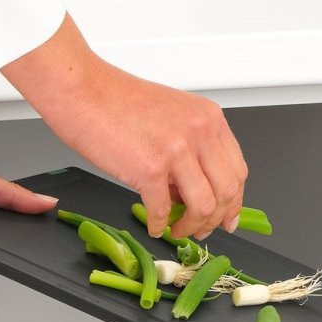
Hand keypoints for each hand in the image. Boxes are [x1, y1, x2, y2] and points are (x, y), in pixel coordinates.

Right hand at [3, 16, 247, 241]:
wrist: (83, 90)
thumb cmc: (117, 102)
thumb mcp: (172, 117)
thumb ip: (192, 149)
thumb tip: (193, 190)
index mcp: (209, 118)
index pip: (237, 170)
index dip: (233, 202)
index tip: (226, 218)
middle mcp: (199, 132)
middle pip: (227, 192)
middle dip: (215, 220)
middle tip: (200, 230)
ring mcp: (177, 151)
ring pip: (204, 207)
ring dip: (191, 227)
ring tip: (176, 230)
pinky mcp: (151, 169)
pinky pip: (164, 211)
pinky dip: (159, 225)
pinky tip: (153, 225)